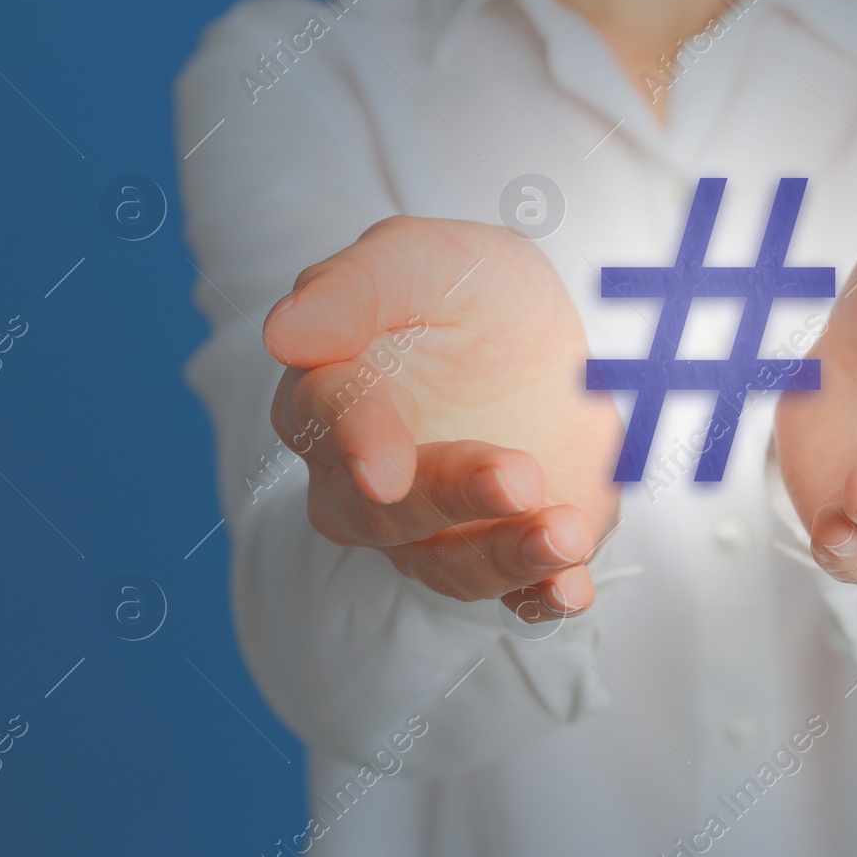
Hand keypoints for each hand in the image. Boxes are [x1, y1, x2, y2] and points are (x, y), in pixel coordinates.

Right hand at [263, 216, 621, 620]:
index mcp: (333, 397)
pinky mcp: (507, 550)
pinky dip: (544, 596)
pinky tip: (574, 589)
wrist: (544, 335)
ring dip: (507, 556)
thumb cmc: (465, 289)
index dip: (357, 442)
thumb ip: (355, 287)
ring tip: (565, 533)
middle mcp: (367, 481)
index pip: (326, 423)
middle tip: (518, 477)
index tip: (382, 468)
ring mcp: (438, 528)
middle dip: (449, 499)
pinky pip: (516, 594)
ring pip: (449, 566)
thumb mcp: (423, 260)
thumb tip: (282, 334)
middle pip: (382, 513)